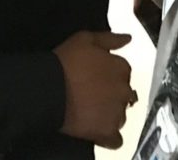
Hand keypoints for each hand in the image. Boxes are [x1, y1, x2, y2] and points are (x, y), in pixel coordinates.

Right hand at [54, 31, 134, 148]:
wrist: (49, 90)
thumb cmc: (65, 62)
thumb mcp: (85, 39)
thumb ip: (109, 39)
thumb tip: (128, 38)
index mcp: (121, 68)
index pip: (123, 73)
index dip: (109, 75)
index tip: (95, 78)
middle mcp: (124, 90)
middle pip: (124, 95)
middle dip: (112, 95)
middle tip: (92, 96)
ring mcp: (117, 113)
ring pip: (120, 116)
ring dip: (110, 114)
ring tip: (90, 112)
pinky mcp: (107, 132)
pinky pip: (116, 139)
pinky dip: (108, 136)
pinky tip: (96, 130)